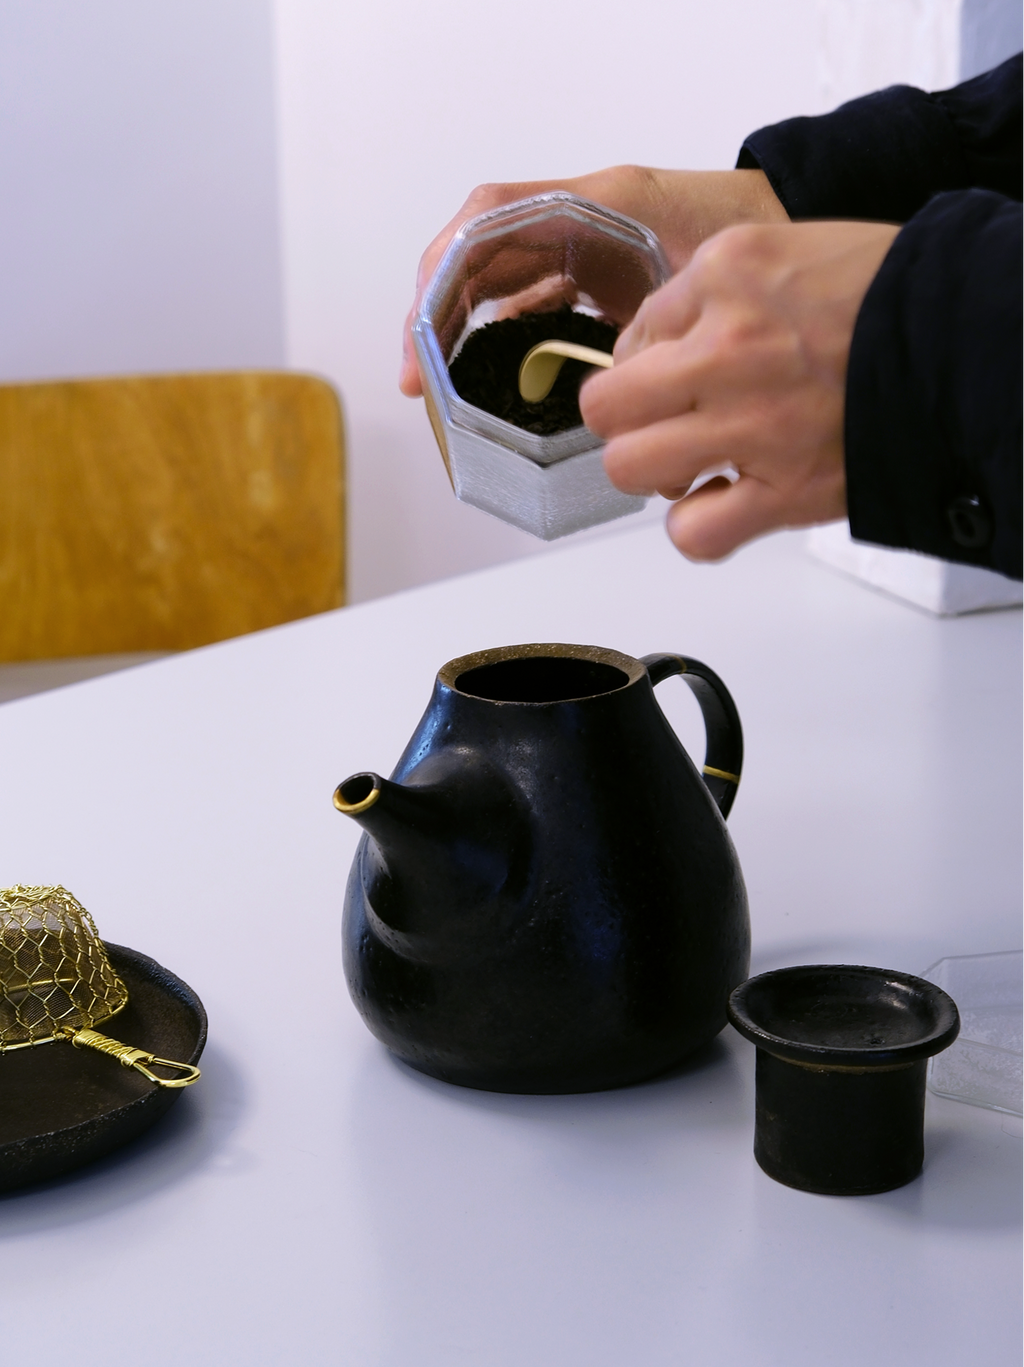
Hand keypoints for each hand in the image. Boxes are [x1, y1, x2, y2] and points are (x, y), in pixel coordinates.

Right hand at [399, 167, 786, 396]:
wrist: (792, 226)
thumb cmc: (759, 235)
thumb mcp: (706, 278)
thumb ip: (654, 322)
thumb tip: (606, 389)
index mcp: (595, 203)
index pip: (487, 225)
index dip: (443, 280)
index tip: (425, 338)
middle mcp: (575, 218)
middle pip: (475, 257)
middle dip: (435, 315)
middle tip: (417, 379)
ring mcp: (578, 243)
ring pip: (492, 280)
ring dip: (457, 329)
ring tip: (438, 386)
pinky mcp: (589, 272)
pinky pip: (523, 297)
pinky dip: (495, 333)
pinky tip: (486, 374)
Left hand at [579, 219, 900, 560]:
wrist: (971, 337)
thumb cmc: (891, 296)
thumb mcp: (787, 253)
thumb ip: (713, 292)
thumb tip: (654, 343)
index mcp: (724, 276)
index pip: (631, 335)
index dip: (648, 364)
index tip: (675, 376)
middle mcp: (726, 349)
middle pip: (606, 406)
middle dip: (627, 421)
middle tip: (664, 424)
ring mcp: (752, 425)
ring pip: (631, 469)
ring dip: (656, 473)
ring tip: (696, 465)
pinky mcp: (786, 490)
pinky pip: (694, 534)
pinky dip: (699, 530)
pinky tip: (723, 507)